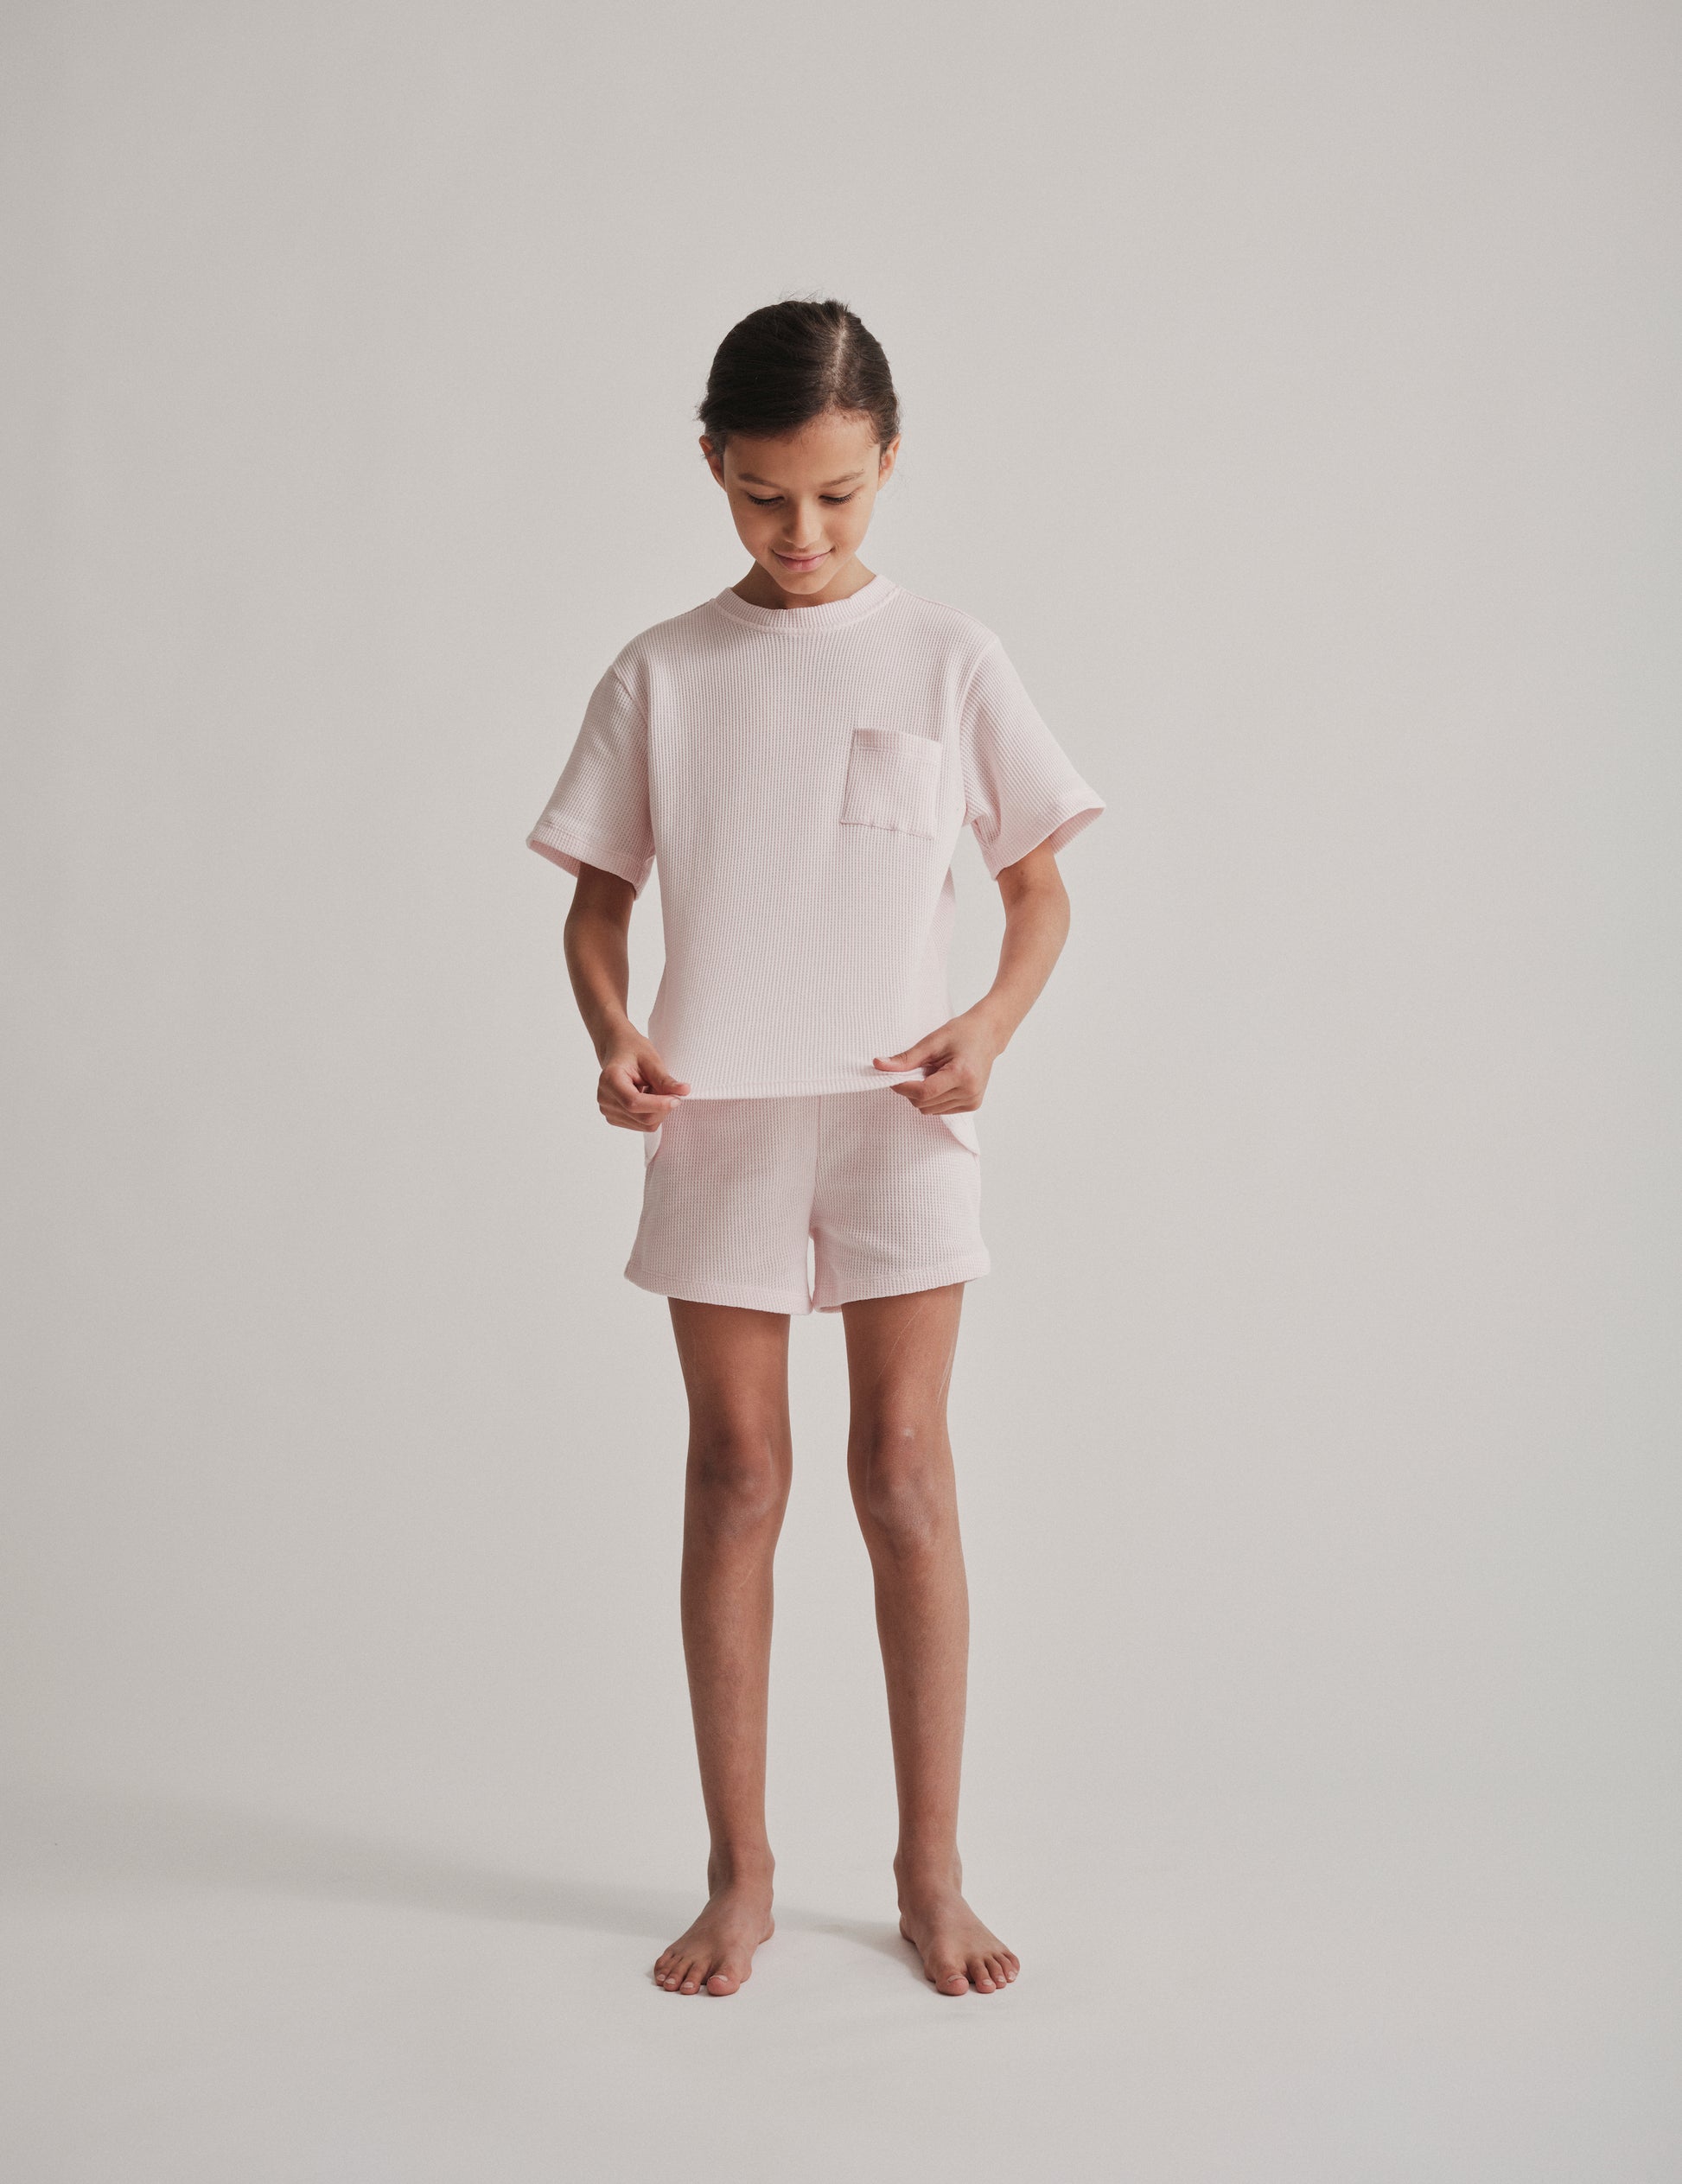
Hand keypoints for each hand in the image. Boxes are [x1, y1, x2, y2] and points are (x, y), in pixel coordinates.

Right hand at [598, 1038, 689, 1132]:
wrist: (618, 1051)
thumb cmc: (633, 1051)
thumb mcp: (651, 1060)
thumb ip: (665, 1079)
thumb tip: (685, 1091)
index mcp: (609, 1080)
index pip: (634, 1103)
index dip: (659, 1104)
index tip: (677, 1099)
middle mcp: (605, 1099)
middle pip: (642, 1117)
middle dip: (662, 1107)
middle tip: (669, 1089)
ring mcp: (608, 1111)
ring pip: (645, 1125)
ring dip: (658, 1110)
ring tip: (652, 1089)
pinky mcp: (615, 1118)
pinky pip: (642, 1125)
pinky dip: (652, 1113)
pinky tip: (647, 1097)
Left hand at [872, 1009, 1002, 1114]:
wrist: (988, 1034)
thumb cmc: (963, 1033)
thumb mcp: (932, 1042)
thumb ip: (906, 1058)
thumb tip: (879, 1065)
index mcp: (962, 1075)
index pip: (923, 1093)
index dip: (902, 1087)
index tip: (891, 1076)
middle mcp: (969, 1093)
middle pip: (923, 1104)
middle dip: (912, 1089)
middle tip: (919, 1068)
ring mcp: (972, 1102)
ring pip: (929, 1110)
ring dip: (923, 1094)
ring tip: (935, 1072)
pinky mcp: (972, 1106)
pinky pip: (940, 1110)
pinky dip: (934, 1097)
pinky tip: (943, 1080)